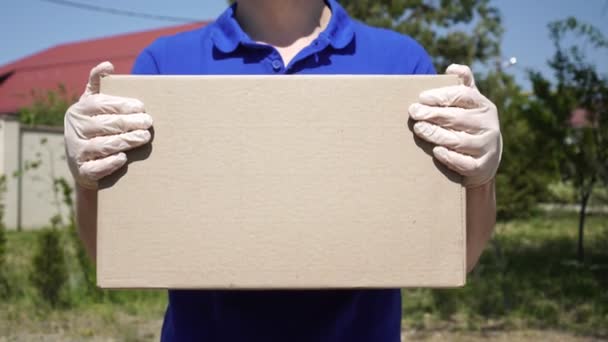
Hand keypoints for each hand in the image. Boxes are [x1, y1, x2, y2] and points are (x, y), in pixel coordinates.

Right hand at [64, 61, 152, 188]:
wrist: (83, 164)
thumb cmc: (94, 127)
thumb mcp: (92, 105)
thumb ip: (98, 84)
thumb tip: (108, 65)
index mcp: (78, 110)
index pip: (102, 105)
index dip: (122, 105)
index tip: (142, 107)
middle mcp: (74, 129)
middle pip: (106, 125)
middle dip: (130, 123)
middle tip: (149, 123)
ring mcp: (77, 151)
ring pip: (104, 145)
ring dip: (126, 141)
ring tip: (144, 137)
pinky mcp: (81, 171)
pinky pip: (96, 167)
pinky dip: (109, 163)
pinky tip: (122, 158)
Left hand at [408, 64, 501, 187]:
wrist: (485, 159)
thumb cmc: (469, 125)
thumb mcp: (470, 104)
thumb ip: (462, 85)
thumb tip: (452, 67)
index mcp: (484, 106)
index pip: (463, 96)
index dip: (441, 96)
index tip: (421, 98)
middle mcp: (489, 125)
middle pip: (457, 118)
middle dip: (433, 114)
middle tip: (414, 113)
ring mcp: (487, 146)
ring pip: (459, 140)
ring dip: (436, 134)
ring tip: (419, 129)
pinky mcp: (483, 166)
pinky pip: (465, 163)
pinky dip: (450, 157)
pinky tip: (437, 151)